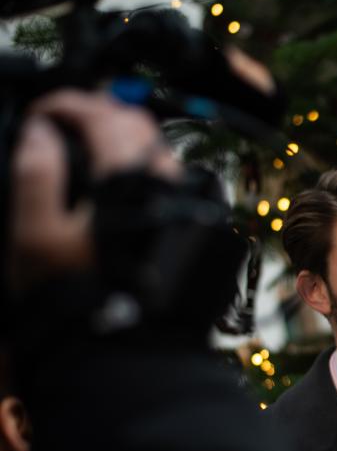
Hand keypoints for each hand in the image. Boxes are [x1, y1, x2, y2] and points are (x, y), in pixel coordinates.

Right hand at [10, 90, 180, 288]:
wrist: (122, 346)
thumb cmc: (76, 295)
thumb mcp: (34, 234)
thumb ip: (36, 174)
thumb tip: (40, 132)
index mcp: (127, 179)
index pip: (101, 116)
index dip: (67, 104)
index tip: (43, 112)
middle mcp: (165, 185)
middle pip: (137, 124)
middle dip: (98, 113)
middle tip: (63, 121)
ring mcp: (182, 205)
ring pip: (157, 149)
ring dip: (122, 138)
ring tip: (85, 146)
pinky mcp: (188, 226)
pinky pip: (168, 178)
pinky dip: (140, 165)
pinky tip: (116, 181)